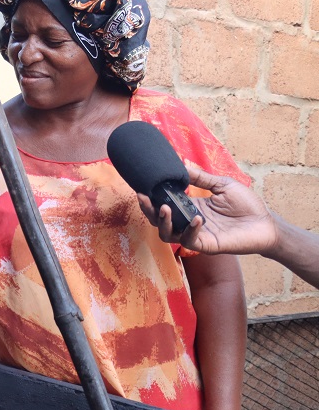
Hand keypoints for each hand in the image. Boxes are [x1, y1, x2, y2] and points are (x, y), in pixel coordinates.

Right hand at [136, 167, 277, 255]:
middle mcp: (189, 222)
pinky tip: (197, 218)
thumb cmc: (247, 204)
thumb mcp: (222, 185)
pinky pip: (190, 241)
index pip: (164, 205)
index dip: (152, 199)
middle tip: (144, 198)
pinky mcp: (207, 245)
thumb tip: (183, 164)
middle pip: (159, 221)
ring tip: (164, 209)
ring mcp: (196, 234)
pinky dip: (190, 230)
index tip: (143, 188)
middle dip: (148, 210)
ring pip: (168, 234)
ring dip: (163, 222)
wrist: (266, 223)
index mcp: (191, 207)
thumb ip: (201, 178)